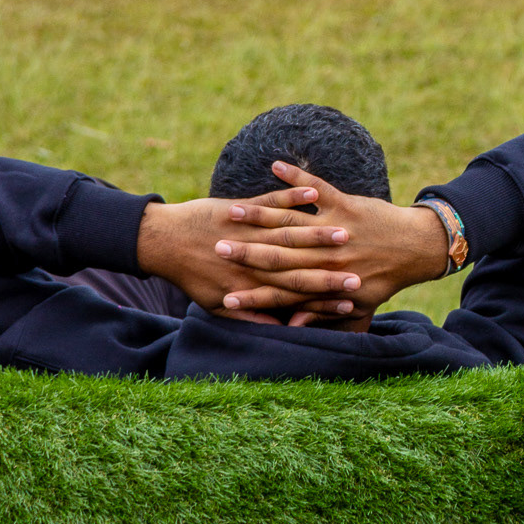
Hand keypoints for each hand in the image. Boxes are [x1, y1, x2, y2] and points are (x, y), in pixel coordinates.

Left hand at [137, 191, 364, 316]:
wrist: (162, 244)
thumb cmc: (192, 275)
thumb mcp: (217, 303)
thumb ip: (250, 318)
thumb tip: (281, 330)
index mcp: (253, 284)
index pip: (299, 292)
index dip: (329, 295)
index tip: (355, 296)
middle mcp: (255, 259)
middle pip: (303, 262)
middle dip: (334, 265)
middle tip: (361, 267)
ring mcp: (248, 231)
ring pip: (292, 230)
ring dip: (321, 229)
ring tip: (347, 229)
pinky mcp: (240, 209)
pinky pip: (271, 200)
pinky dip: (292, 193)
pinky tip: (311, 192)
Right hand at [206, 162, 449, 327]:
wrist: (416, 249)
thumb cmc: (383, 278)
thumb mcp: (358, 304)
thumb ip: (324, 314)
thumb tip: (293, 326)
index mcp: (326, 280)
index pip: (281, 290)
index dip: (251, 294)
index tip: (224, 294)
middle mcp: (327, 255)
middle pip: (277, 255)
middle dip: (244, 253)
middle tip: (215, 250)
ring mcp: (335, 227)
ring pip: (290, 222)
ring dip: (259, 215)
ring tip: (231, 212)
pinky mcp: (345, 205)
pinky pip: (317, 188)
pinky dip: (297, 177)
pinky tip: (276, 166)